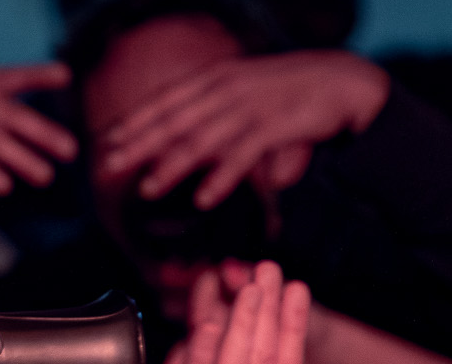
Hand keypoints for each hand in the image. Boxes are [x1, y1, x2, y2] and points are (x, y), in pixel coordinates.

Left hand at [100, 51, 389, 209]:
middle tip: (111, 166)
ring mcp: (248, 107)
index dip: (136, 118)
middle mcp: (225, 89)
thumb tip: (189, 138)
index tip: (110, 138)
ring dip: (170, 167)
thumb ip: (215, 113)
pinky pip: (240, 156)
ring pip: (200, 140)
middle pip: (173, 120)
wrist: (341, 81)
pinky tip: (204, 199)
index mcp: (216, 77)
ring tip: (147, 189)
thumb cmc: (289, 90)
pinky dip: (221, 179)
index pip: (166, 99)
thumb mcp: (244, 90)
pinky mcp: (273, 126)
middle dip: (139, 144)